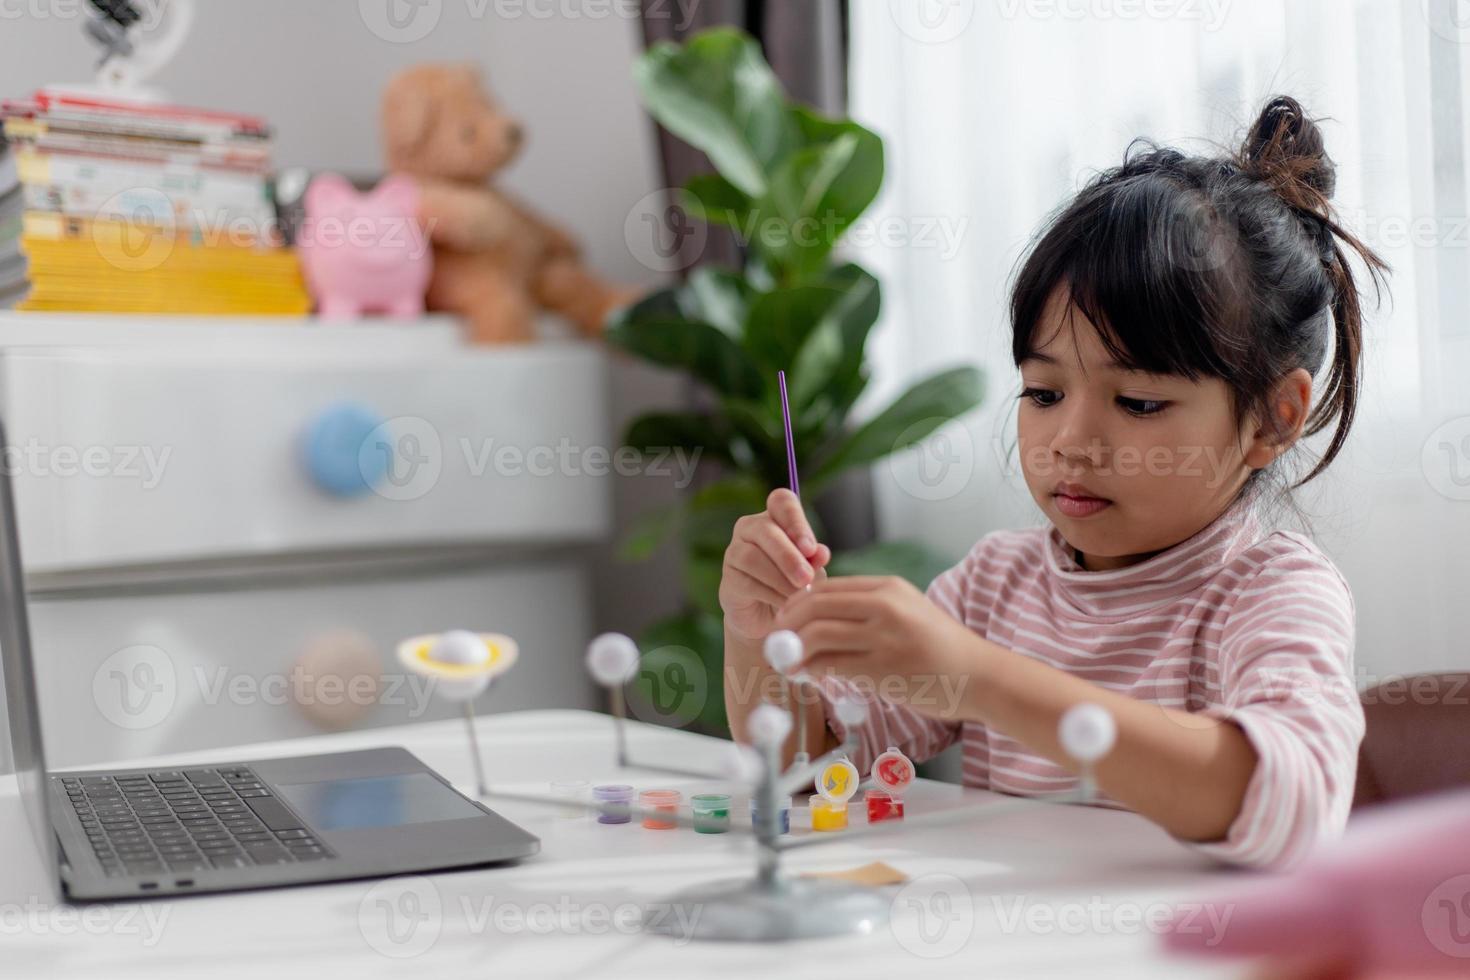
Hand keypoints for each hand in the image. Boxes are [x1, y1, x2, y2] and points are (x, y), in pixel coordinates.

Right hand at [720, 489, 830, 642]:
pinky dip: (771, 594)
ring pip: (753, 557)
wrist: (769, 618)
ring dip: (779, 578)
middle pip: (766, 530)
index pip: (782, 502)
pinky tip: (785, 605)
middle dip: (789, 556)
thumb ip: (814, 561)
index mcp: (776, 517)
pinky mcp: (728, 578)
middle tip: (806, 577)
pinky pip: (747, 582)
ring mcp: (735, 550)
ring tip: (798, 594)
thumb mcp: (810, 571)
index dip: (796, 522)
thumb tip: (821, 552)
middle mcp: (751, 527)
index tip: (811, 549)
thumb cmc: (792, 584)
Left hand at [774, 575, 978, 716]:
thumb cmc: (939, 649)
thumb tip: (817, 619)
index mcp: (888, 588)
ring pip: (818, 635)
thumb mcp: (907, 612)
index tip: (783, 621)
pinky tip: (807, 677)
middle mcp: (885, 606)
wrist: (978, 675)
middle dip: (786, 625)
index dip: (796, 604)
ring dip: (793, 650)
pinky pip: (832, 666)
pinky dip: (811, 671)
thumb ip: (867, 610)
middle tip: (775, 642)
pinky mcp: (885, 669)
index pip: (826, 587)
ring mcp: (885, 637)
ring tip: (787, 663)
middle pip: (815, 605)